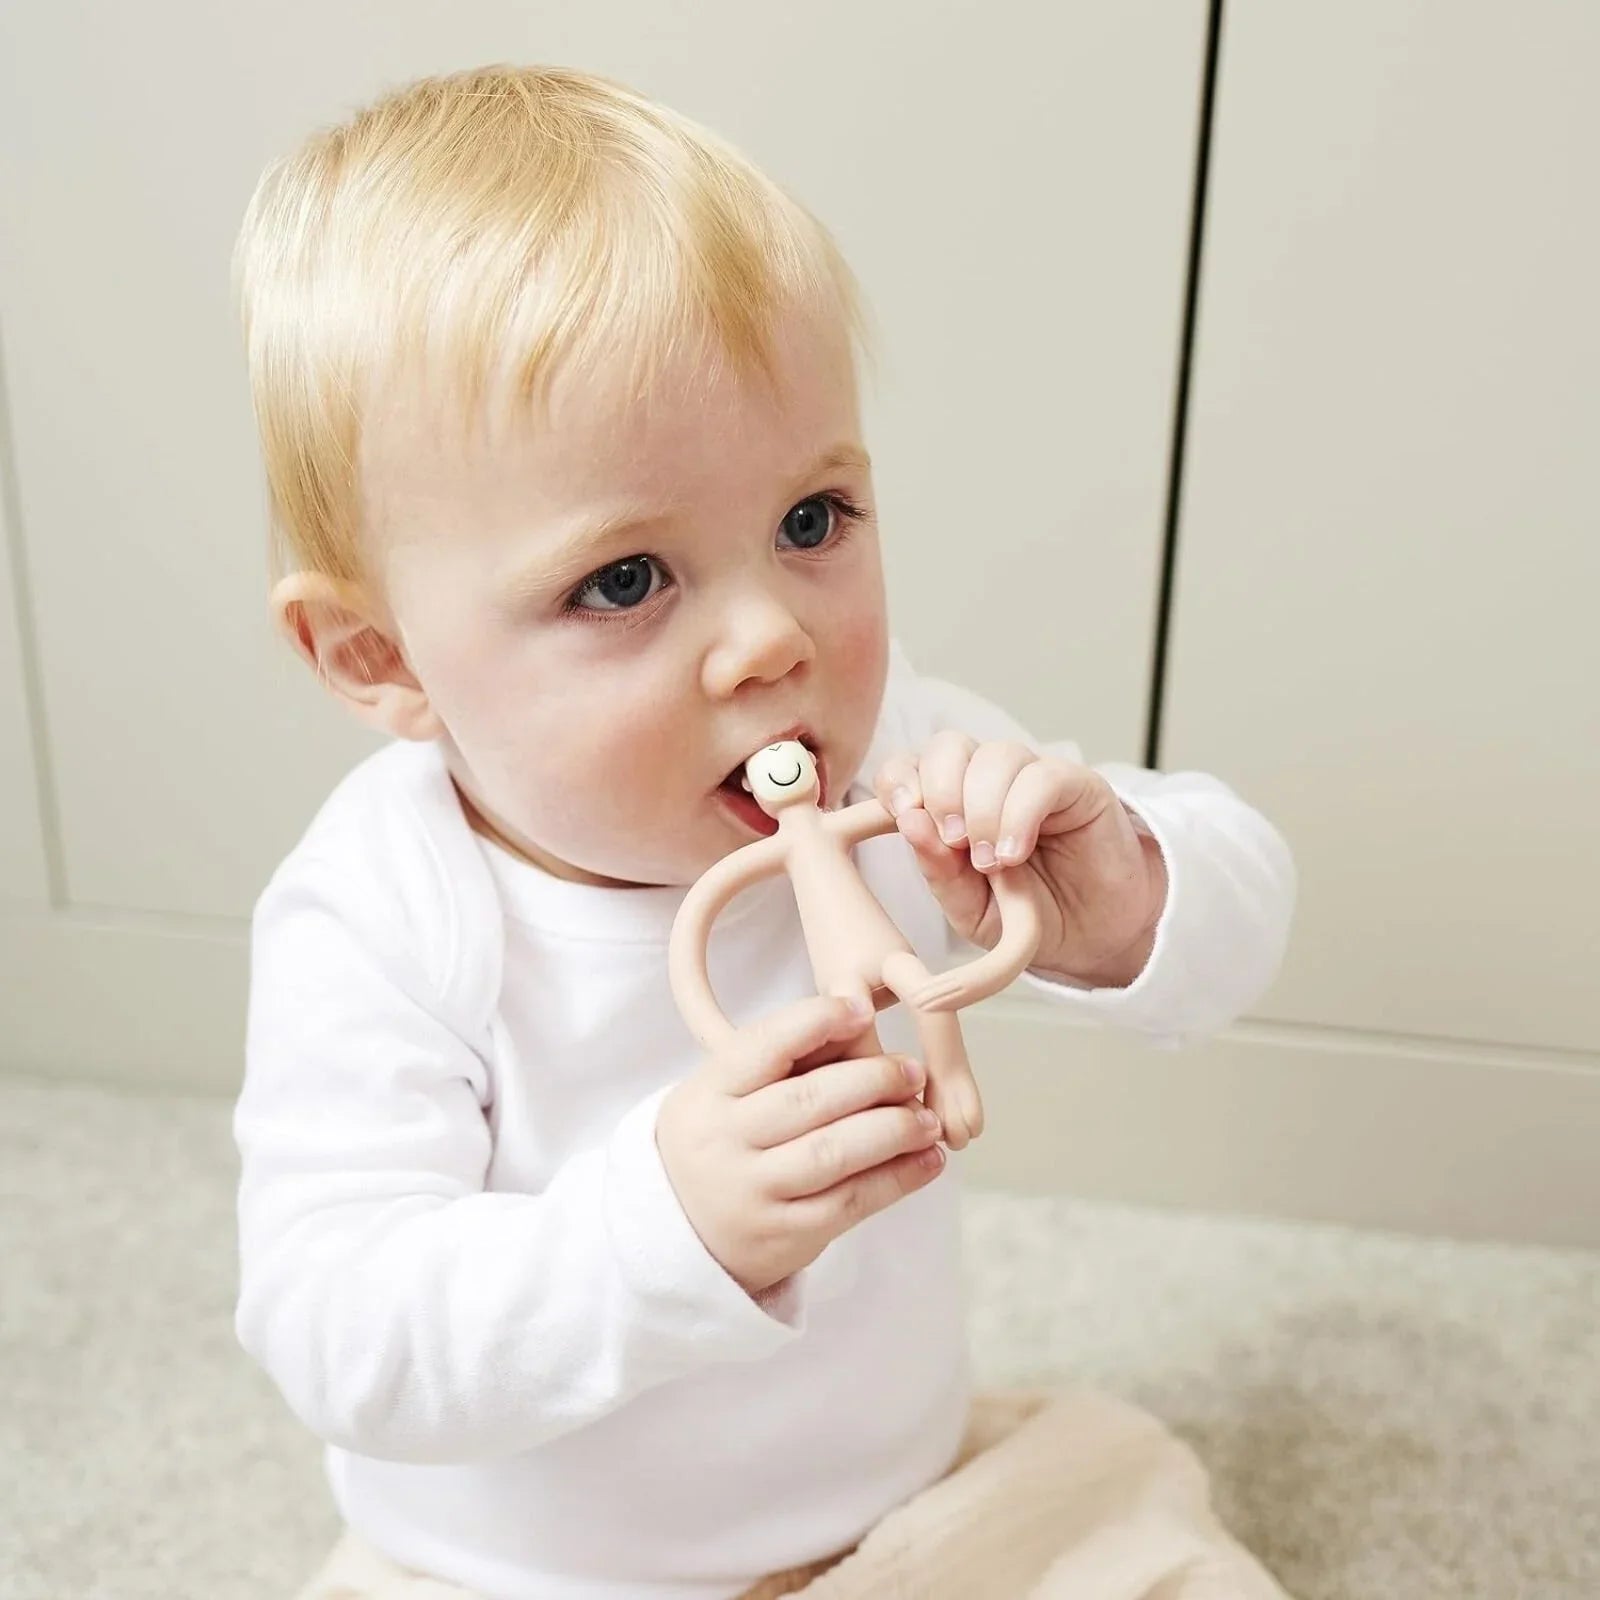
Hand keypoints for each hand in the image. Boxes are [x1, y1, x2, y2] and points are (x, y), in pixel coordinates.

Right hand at [656, 995, 945, 1295]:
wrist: (680, 1231)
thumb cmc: (721, 1142)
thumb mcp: (726, 1093)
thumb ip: (784, 1061)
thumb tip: (860, 1017)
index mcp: (708, 1093)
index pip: (763, 1047)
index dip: (817, 1022)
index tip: (863, 1009)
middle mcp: (726, 1142)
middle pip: (808, 1101)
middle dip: (872, 1080)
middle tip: (912, 1070)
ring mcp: (754, 1193)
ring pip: (834, 1153)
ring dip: (893, 1130)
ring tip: (927, 1118)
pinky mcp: (786, 1237)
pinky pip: (850, 1203)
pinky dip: (897, 1179)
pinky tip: (926, 1159)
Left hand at [874, 735, 1167, 988]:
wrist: (1091, 939)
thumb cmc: (1025, 917)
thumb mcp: (969, 907)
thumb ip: (938, 871)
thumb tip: (909, 822)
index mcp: (951, 802)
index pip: (909, 764)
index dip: (898, 781)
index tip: (903, 816)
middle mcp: (989, 781)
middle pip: (948, 746)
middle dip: (940, 791)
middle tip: (954, 843)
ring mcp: (1033, 778)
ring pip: (995, 757)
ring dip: (982, 809)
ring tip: (990, 862)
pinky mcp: (1079, 785)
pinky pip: (1041, 778)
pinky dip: (1019, 815)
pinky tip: (1014, 853)